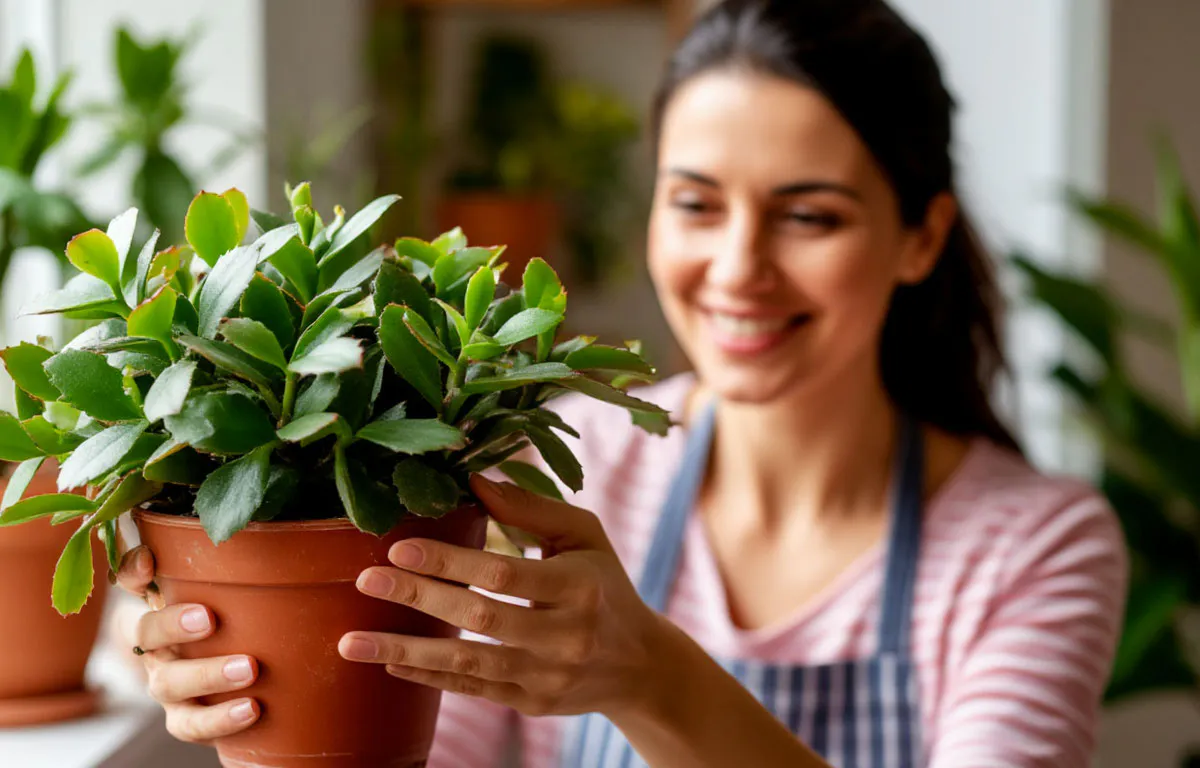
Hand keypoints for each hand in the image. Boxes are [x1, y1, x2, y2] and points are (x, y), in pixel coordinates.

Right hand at [115, 546, 260, 741]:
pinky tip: (251, 708)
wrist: (217, 681)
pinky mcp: (183, 718)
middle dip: (174, 626)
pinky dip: (219, 720)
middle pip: (146, 634)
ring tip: (248, 669)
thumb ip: (218, 568)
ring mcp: (166, 684)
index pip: (133, 581)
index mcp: (158, 605)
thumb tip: (220, 543)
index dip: (135, 571)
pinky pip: (192, 725)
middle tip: (210, 619)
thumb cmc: (225, 623)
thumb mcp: (221, 594)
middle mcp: (153, 645)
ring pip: (169, 683)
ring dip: (208, 675)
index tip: (152, 564)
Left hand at [338, 475, 669, 719]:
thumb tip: (474, 482)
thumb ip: (531, 508)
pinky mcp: (531, 703)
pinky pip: (471, 690)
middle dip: (418, 597)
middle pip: (480, 617)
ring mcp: (547, 676)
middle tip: (367, 581)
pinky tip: (390, 664)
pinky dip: (428, 677)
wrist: (640, 665)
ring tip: (351, 643)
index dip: (450, 561)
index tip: (402, 547)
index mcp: (579, 586)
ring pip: (468, 664)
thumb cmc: (604, 585)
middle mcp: (565, 636)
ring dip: (406, 652)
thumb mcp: (584, 535)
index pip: (504, 573)